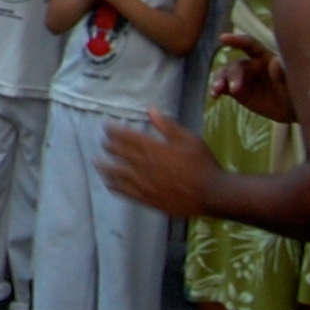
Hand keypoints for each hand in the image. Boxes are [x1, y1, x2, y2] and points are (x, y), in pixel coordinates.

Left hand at [96, 109, 219, 218]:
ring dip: (106, 167)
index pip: (127, 137)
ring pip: (118, 174)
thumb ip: (167, 125)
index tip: (106, 127)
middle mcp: (145, 166)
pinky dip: (115, 186)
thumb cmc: (202, 164)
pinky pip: (126, 192)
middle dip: (110, 146)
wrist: (212, 194)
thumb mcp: (188, 139)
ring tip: (97, 163)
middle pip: (120, 154)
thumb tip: (151, 110)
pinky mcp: (148, 199)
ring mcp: (145, 184)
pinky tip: (109, 183)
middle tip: (103, 142)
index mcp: (153, 149)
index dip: (114, 131)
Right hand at [213, 31, 294, 122]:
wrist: (293, 109)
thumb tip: (275, 61)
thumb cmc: (296, 91)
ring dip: (220, 80)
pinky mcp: (237, 91)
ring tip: (217, 90)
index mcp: (264, 58)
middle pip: (236, 65)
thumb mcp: (292, 83)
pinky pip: (223, 87)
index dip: (237, 40)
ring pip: (226, 74)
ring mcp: (242, 78)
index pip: (249, 45)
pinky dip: (217, 89)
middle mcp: (251, 65)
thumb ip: (283, 73)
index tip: (223, 38)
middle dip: (233, 76)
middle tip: (235, 89)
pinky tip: (214, 96)